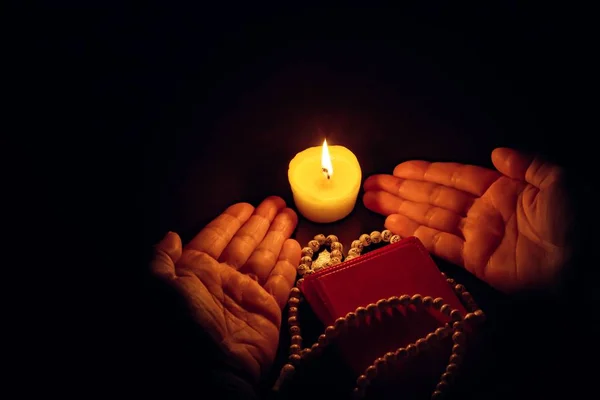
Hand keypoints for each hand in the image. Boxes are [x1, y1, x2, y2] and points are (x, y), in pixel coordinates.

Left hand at [151, 196, 300, 381]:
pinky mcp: (268, 308)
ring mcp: (247, 293)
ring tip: (290, 213)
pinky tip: (295, 243)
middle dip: (261, 220)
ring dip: (277, 233)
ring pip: (265, 255)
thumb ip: (161, 260)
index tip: (248, 204)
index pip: (217, 236)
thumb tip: (170, 235)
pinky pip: (281, 278)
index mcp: (196, 271)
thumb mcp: (159, 289)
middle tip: (277, 200)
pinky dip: (289, 261)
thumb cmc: (185, 325)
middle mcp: (223, 278)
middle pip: (245, 241)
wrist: (211, 371)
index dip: (232, 219)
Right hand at [363, 148, 571, 292]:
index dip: (424, 172)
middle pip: (433, 196)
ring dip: (401, 209)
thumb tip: (496, 152)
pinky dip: (415, 234)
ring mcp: (476, 236)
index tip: (397, 169)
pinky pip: (439, 244)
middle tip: (371, 184)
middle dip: (401, 189)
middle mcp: (482, 210)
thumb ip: (525, 164)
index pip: (453, 177)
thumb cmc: (574, 221)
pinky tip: (393, 225)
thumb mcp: (556, 180)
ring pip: (430, 218)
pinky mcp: (474, 260)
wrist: (586, 267)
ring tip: (372, 201)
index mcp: (500, 189)